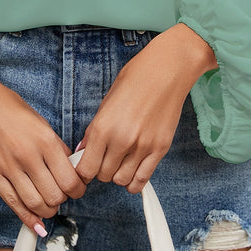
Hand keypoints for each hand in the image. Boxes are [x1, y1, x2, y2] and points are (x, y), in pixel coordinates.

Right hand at [0, 54, 85, 234]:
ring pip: (35, 204)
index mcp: (44, 138)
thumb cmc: (7, 105)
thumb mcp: (38, 120)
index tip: (78, 188)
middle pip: (54, 195)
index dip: (78, 189)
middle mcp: (27, 155)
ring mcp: (7, 167)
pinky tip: (36, 223)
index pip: (69, 178)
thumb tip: (69, 167)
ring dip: (47, 210)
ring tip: (50, 205)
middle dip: (64, 200)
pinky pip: (12, 203)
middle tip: (64, 196)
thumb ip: (54, 145)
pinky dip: (27, 218)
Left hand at [74, 24, 216, 193]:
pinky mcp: (160, 149)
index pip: (86, 169)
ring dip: (118, 175)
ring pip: (122, 181)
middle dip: (101, 170)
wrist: (167, 69)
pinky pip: (143, 179)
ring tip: (119, 162)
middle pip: (103, 176)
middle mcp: (122, 141)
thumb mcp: (107, 100)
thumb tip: (82, 150)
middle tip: (104, 159)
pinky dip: (134, 181)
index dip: (83, 171)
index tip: (86, 167)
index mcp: (104, 127)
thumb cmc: (136, 77)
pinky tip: (132, 170)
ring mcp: (143, 147)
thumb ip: (94, 129)